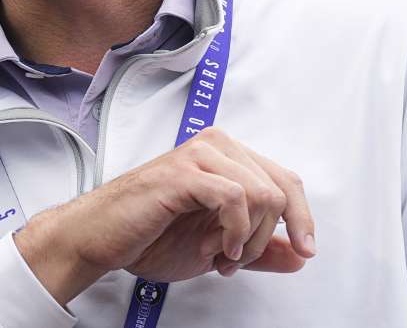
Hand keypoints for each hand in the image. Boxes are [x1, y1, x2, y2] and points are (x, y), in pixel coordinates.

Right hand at [14, 127, 314, 305]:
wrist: (101, 239)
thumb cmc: (148, 235)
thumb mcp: (217, 248)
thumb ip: (259, 249)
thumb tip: (298, 255)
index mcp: (227, 157)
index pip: (284, 179)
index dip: (302, 218)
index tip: (306, 250)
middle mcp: (216, 147)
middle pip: (280, 187)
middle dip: (269, 236)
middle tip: (239, 260)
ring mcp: (199, 156)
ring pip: (262, 193)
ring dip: (250, 238)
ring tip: (222, 256)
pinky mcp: (183, 173)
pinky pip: (234, 197)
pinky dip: (235, 231)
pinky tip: (217, 248)